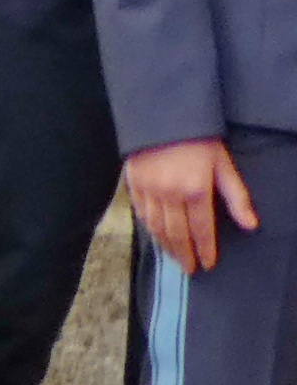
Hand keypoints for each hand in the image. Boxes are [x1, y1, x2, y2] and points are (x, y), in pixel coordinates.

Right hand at [134, 137, 260, 274]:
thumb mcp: (224, 165)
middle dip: (184, 253)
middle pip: (177, 233)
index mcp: (195, 190)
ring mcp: (149, 190)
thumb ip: (236, 197)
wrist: (162, 115)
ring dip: (165, 245)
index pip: (201, 230)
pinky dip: (148, 228)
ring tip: (173, 257)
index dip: (205, 250)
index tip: (207, 264)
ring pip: (156, 227)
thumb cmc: (198, 139)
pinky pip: (140, 212)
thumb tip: (251, 225)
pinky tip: (155, 235)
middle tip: (189, 268)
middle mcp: (170, 194)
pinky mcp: (133, 183)